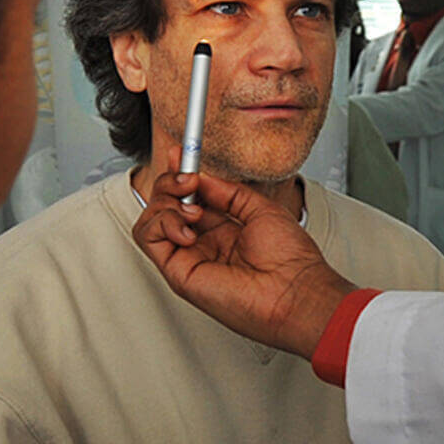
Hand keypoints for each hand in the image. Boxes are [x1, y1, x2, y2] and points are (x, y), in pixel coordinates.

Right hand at [132, 163, 356, 359]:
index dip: (181, 175)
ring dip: (165, 202)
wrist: (295, 290)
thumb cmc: (290, 259)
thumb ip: (227, 192)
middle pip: (166, 205)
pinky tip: (188, 228)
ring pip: (151, 220)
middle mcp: (203, 244)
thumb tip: (201, 177)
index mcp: (223, 230)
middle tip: (188, 178)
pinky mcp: (178, 273)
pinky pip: (148, 238)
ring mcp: (189, 258)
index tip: (180, 153)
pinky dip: (161, 223)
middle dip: (171, 183)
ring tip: (193, 208)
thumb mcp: (259, 208)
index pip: (189, 198)